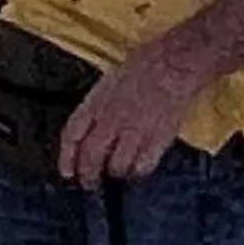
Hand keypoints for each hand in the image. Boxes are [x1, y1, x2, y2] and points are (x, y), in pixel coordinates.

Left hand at [54, 38, 209, 186]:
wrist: (177, 61)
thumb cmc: (147, 63)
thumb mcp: (111, 80)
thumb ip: (99, 105)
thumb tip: (91, 127)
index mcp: (96, 101)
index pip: (72, 136)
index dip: (66, 158)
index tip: (68, 172)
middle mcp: (111, 118)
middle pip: (90, 157)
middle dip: (88, 176)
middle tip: (90, 183)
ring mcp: (134, 130)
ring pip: (116, 166)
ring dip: (115, 173)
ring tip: (118, 173)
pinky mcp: (157, 138)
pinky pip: (143, 166)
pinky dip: (139, 172)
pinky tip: (139, 169)